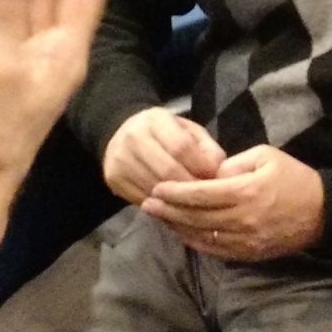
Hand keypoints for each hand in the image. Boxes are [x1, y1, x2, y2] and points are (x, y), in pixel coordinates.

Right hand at [100, 104, 225, 205]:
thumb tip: (218, 171)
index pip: (180, 147)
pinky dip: (161, 208)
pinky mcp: (113, 179)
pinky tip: (175, 210)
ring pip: (154, 189)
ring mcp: (119, 159)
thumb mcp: (188, 131)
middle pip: (167, 171)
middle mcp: (132, 138)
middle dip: (190, 188)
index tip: (214, 179)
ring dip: (177, 202)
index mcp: (155, 120)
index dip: (200, 166)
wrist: (122, 131)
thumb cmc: (165, 133)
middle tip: (206, 199)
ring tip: (194, 208)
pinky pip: (142, 199)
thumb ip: (206, 148)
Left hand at [142, 145, 324, 261]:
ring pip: (201, 236)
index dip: (175, 193)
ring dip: (176, 227)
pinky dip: (194, 241)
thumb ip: (233, 163)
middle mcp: (242, 219)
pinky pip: (214, 250)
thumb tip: (207, 175)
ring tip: (158, 218)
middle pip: (195, 217)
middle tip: (146, 204)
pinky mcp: (248, 254)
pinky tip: (181, 232)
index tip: (157, 188)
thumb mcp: (265, 156)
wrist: (323, 213)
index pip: (200, 194)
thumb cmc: (293, 178)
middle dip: (168, 211)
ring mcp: (245, 241)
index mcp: (246, 192)